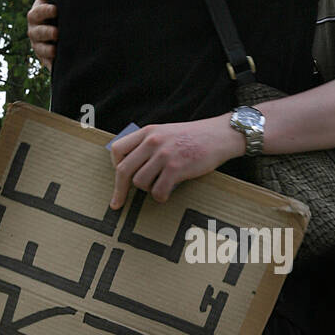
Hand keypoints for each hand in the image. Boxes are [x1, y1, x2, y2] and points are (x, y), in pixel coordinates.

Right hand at [27, 0, 57, 70]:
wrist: (58, 34)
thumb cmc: (54, 12)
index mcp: (35, 16)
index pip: (37, 13)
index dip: (45, 11)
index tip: (56, 9)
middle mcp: (35, 32)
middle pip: (37, 33)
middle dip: (46, 32)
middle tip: (57, 32)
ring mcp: (40, 47)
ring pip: (41, 50)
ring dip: (48, 50)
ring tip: (56, 49)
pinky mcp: (47, 60)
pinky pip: (49, 64)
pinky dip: (53, 65)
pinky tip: (59, 65)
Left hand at [109, 117, 244, 208]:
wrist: (220, 135)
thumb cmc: (194, 137)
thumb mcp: (166, 132)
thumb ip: (149, 144)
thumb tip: (133, 166)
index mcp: (148, 132)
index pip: (117, 149)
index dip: (115, 166)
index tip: (120, 178)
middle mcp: (152, 142)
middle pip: (123, 170)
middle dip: (120, 190)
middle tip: (118, 203)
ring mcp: (164, 155)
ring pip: (140, 182)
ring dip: (147, 190)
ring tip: (159, 187)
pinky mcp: (176, 168)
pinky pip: (158, 191)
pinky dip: (161, 197)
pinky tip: (166, 195)